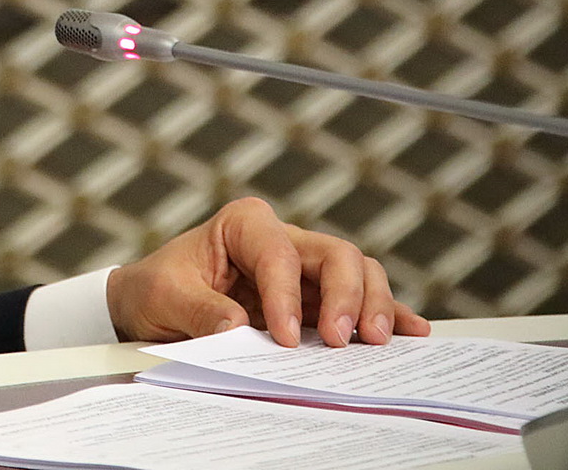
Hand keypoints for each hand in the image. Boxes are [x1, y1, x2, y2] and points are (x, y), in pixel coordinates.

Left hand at [107, 196, 430, 347]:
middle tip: (342, 340)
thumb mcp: (162, 296)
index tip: (285, 338)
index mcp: (244, 225)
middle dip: (346, 296)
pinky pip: (362, 303)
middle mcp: (284, 241)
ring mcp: (307, 272)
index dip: (286, 294)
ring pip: (359, 274)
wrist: (153, 307)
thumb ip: (198, 309)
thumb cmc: (157, 289)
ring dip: (373, 305)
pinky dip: (390, 315)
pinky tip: (413, 333)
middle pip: (336, 255)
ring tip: (377, 342)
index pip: (279, 254)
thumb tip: (237, 325)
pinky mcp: (318, 302)